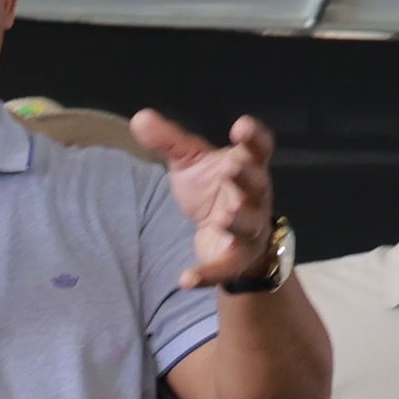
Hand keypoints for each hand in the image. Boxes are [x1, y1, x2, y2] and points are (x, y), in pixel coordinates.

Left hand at [134, 111, 283, 287]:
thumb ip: (169, 142)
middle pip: (257, 185)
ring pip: (248, 224)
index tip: (240, 126)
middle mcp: (255, 196)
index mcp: (248, 166)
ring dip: (237, 221)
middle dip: (244, 176)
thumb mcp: (189, 164)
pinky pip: (225, 268)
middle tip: (229, 166)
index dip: (254, 137)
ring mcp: (249, 228)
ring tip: (221, 218)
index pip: (259, 148)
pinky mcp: (236, 258)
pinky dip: (206, 275)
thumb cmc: (212, 190)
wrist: (220, 233)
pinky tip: (185, 281)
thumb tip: (140, 118)